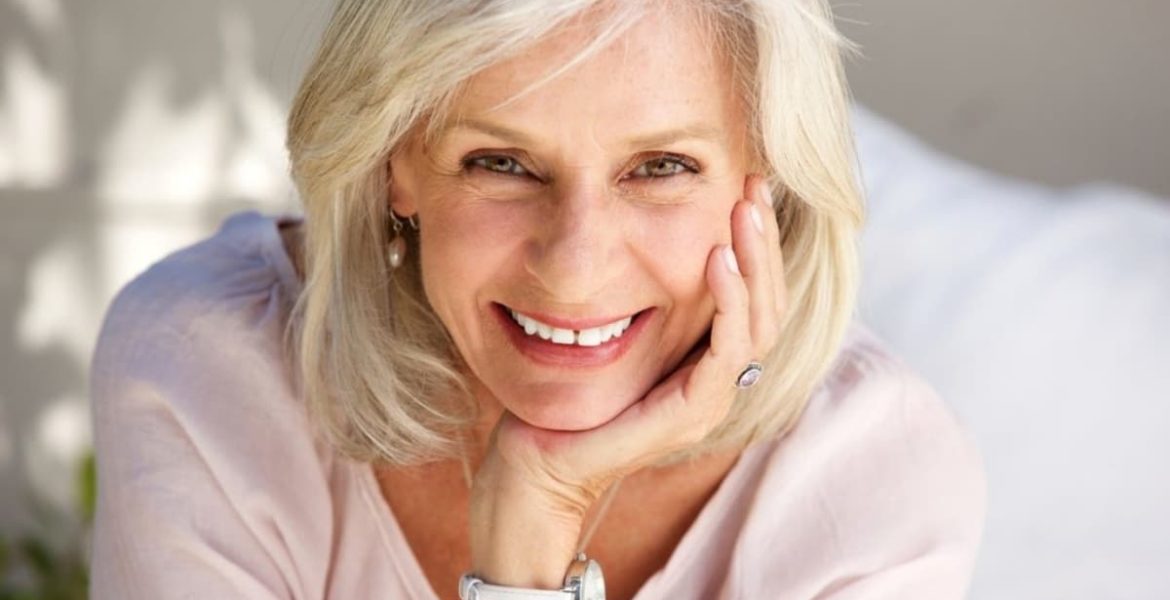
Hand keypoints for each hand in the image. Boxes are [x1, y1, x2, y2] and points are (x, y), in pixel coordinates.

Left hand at [468, 174, 789, 587]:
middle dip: (764, 241)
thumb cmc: (562, 394)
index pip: (754, 296)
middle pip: (769, 304)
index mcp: (705, 360)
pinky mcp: (690, 414)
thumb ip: (636, 295)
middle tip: (754, 185)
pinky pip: (728, 352)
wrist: (534, 460)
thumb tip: (637, 227)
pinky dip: (728, 302)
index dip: (756, 243)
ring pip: (760, 323)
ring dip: (756, 262)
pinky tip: (716, 260)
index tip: (746, 186)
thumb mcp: (606, 329)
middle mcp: (718, 380)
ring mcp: (710, 400)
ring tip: (743, 211)